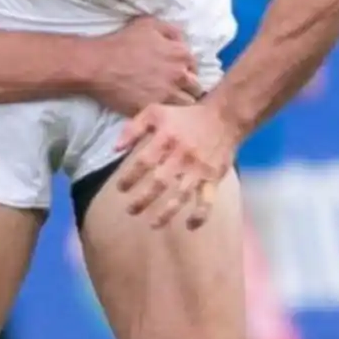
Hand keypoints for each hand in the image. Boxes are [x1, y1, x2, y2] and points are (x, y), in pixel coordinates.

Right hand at [88, 17, 202, 116]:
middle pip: (196, 87)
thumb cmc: (122, 42)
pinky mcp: (155, 108)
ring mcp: (168, 94)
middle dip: (188, 87)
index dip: (187, 67)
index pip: (195, 65)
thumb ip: (172, 31)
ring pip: (187, 103)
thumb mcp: (148, 24)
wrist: (98, 65)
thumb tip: (183, 41)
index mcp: (180, 54)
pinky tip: (157, 105)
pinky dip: (166, 111)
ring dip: (180, 101)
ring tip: (168, 99)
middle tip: (175, 86)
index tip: (177, 70)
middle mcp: (179, 75)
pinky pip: (169, 113)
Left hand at [115, 102, 240, 229]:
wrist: (223, 118)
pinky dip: (200, 215)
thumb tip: (115, 149)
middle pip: (160, 182)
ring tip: (152, 224)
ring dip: (167, 212)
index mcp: (166, 139)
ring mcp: (198, 169)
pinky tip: (189, 226)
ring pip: (181, 196)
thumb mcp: (155, 113)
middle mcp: (181, 156)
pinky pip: (207, 201)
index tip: (120, 188)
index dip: (130, 177)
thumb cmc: (184, 116)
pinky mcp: (213, 178)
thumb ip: (133, 129)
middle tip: (130, 210)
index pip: (144, 162)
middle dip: (144, 199)